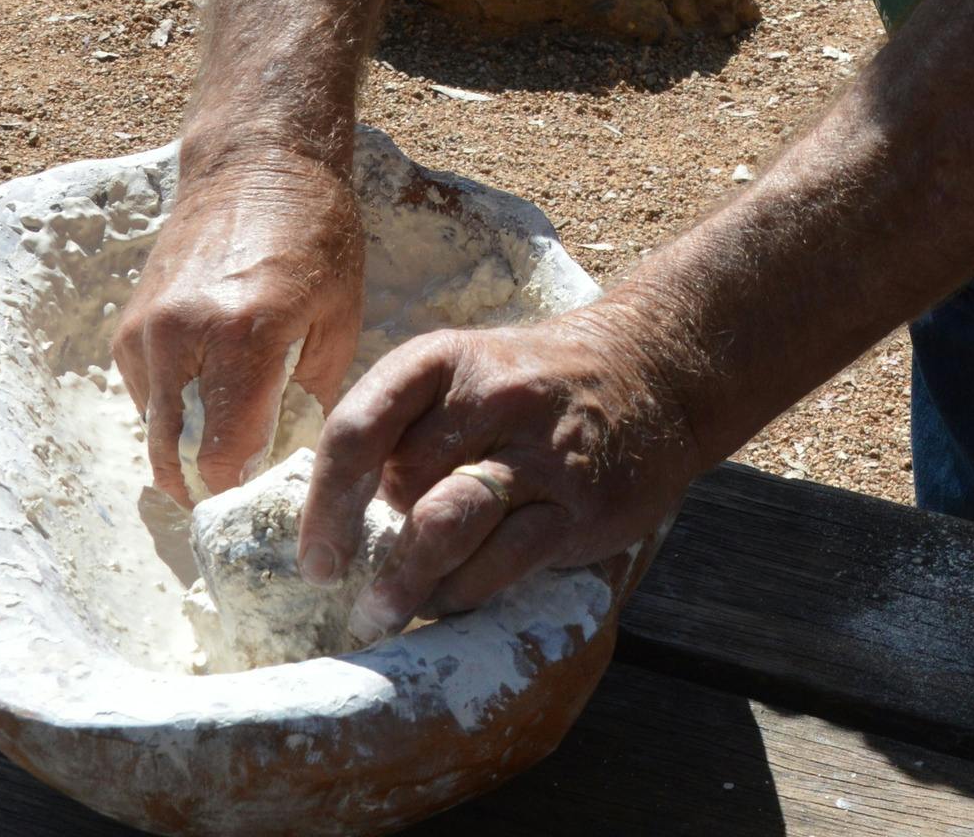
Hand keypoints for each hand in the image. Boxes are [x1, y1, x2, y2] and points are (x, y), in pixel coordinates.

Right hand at [114, 140, 366, 505]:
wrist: (255, 164)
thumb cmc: (316, 236)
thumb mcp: (340, 318)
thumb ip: (310, 398)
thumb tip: (284, 461)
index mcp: (242, 335)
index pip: (220, 454)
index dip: (240, 487)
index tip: (264, 490)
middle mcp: (179, 336)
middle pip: (172, 456)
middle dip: (205, 484)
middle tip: (242, 490)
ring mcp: (144, 332)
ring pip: (153, 431)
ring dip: (186, 448)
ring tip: (231, 438)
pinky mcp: (127, 327)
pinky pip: (143, 397)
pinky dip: (172, 412)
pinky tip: (211, 395)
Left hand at [297, 304, 696, 637]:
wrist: (654, 373)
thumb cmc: (534, 386)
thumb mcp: (465, 374)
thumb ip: (407, 428)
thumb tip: (341, 517)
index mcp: (443, 361)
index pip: (359, 428)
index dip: (325, 503)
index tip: (319, 558)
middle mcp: (490, 397)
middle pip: (402, 487)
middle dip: (374, 547)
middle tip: (364, 588)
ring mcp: (538, 452)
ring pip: (446, 526)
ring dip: (406, 583)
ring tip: (388, 613)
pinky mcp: (577, 504)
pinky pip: (502, 562)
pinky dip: (465, 594)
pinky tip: (454, 599)